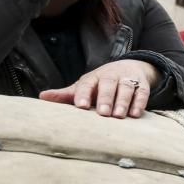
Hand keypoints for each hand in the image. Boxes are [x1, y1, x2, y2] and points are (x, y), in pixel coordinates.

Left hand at [39, 60, 159, 117]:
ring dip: (123, 101)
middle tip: (103, 113)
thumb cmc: (100, 84)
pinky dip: (139, 102)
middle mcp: (110, 75)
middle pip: (108, 84)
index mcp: (93, 77)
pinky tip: (135, 114)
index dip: (83, 94)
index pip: (87, 83)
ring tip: (119, 116)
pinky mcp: (142, 84)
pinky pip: (142, 92)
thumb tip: (41, 97)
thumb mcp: (84, 87)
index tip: (80, 106)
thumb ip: (66, 95)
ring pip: (126, 88)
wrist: (130, 68)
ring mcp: (127, 78)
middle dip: (106, 98)